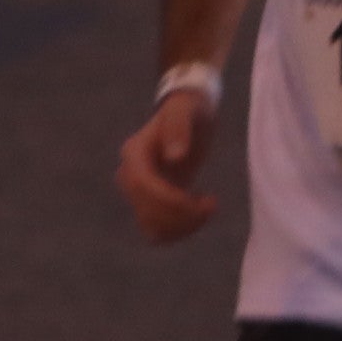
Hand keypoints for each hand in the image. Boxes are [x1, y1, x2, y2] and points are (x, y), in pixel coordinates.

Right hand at [116, 86, 223, 243]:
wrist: (189, 113)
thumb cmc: (188, 109)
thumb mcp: (185, 111)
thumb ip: (179, 128)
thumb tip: (175, 157)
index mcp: (134, 153)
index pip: (143, 185)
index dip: (170, 199)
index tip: (200, 200)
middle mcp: (130, 174)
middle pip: (146, 209)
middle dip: (181, 215)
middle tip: (211, 203)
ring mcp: (140, 191)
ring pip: (151, 225)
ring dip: (181, 227)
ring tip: (207, 208)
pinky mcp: (153, 202)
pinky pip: (157, 230)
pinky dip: (179, 231)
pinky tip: (199, 214)